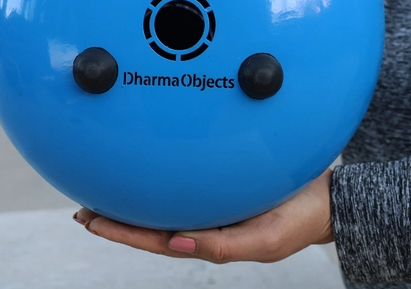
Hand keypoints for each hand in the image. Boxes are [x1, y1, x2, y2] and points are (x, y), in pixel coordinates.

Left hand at [73, 169, 333, 263]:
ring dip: (138, 198)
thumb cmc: (298, 222)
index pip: (156, 239)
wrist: (325, 199)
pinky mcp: (225, 183)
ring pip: (168, 202)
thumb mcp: (266, 240)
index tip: (92, 220)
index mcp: (211, 239)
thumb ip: (223, 245)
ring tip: (109, 188)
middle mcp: (207, 222)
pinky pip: (189, 182)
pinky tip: (157, 165)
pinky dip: (167, 176)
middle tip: (85, 207)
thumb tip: (176, 242)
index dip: (123, 232)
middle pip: (154, 222)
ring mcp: (215, 203)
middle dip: (119, 217)